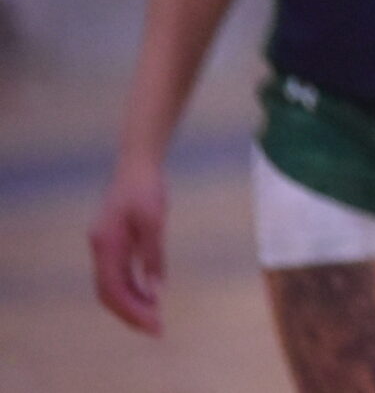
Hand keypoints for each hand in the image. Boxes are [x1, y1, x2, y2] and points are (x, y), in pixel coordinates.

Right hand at [89, 161, 168, 334]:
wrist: (137, 163)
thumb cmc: (147, 189)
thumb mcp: (154, 221)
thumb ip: (153, 256)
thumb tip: (156, 289)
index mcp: (106, 247)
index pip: (113, 290)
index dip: (132, 311)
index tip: (154, 325)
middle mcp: (100, 250)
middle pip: (109, 293)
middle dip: (130, 313)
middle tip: (156, 329)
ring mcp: (104, 247)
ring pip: (112, 285)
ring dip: (132, 303)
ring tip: (155, 316)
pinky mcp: (113, 243)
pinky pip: (118, 274)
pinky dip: (132, 288)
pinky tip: (149, 294)